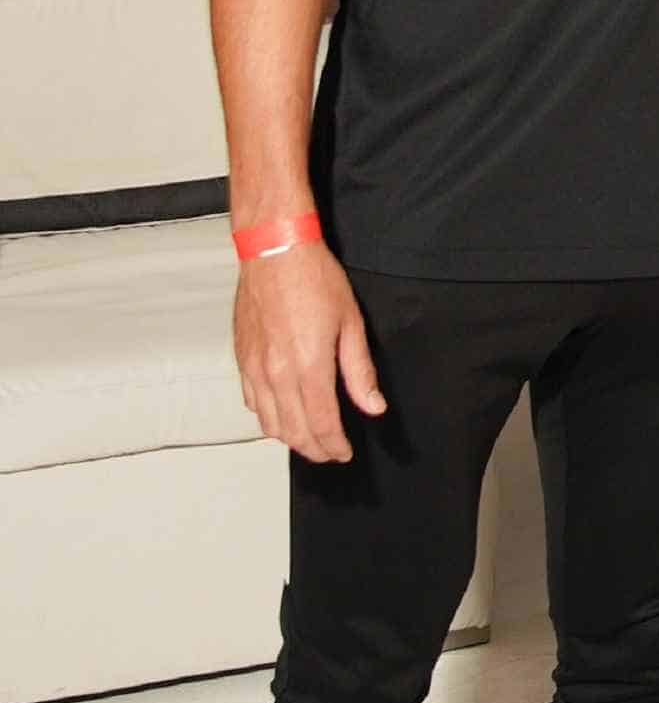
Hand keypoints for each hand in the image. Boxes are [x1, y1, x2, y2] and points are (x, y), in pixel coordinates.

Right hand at [234, 240, 384, 463]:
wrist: (274, 250)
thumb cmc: (313, 278)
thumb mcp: (351, 323)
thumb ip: (359, 371)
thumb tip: (373, 405)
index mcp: (308, 366)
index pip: (322, 425)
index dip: (334, 446)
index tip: (344, 452)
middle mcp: (277, 373)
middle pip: (294, 432)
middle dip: (315, 449)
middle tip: (330, 452)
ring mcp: (255, 368)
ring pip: (269, 423)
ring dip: (290, 438)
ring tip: (309, 439)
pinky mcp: (242, 358)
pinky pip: (251, 402)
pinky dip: (267, 418)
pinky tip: (281, 414)